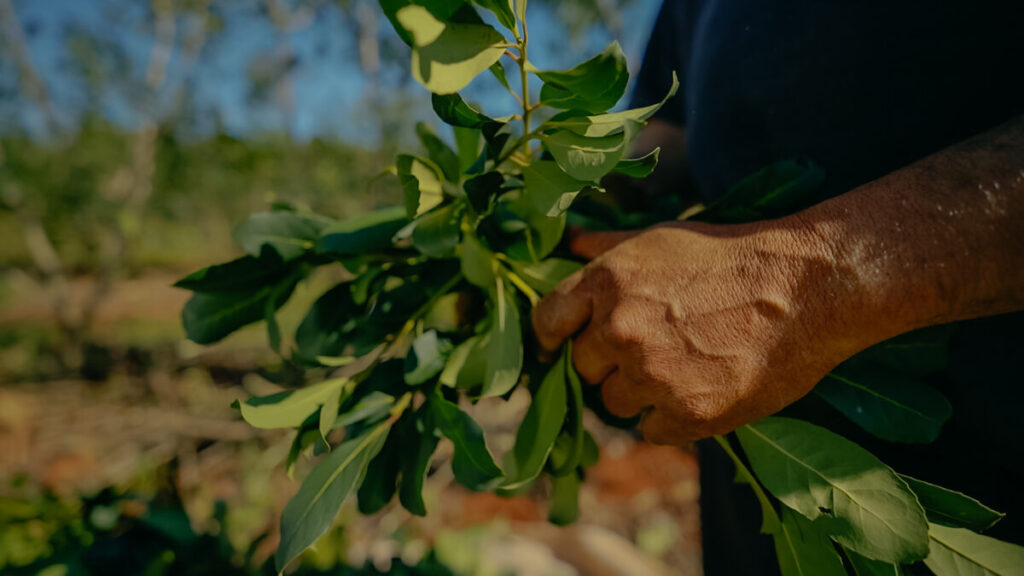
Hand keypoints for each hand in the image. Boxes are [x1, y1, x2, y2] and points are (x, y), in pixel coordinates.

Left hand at [533, 220, 857, 444]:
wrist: (805, 287)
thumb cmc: (732, 256)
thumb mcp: (662, 239)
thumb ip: (607, 247)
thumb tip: (569, 241)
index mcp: (606, 282)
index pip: (547, 321)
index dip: (552, 336)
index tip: (561, 344)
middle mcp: (619, 329)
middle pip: (582, 366)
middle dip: (606, 362)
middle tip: (649, 349)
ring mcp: (651, 374)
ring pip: (614, 403)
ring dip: (637, 393)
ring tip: (681, 368)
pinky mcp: (686, 413)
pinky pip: (651, 429)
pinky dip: (670, 418)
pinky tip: (699, 391)